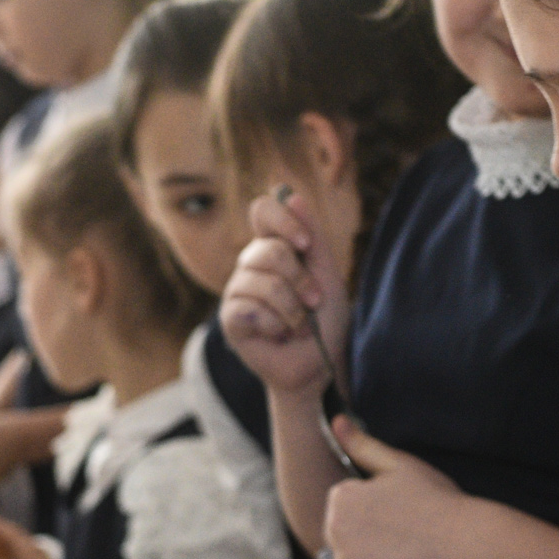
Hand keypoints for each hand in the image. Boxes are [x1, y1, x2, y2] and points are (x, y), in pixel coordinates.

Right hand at [218, 187, 347, 398]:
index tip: (306, 244)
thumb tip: (291, 194)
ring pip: (262, 283)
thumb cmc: (325, 320)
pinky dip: (276, 324)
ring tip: (301, 325)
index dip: (283, 221)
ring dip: (293, 309)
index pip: (263, 211)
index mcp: (275, 246)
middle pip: (267, 250)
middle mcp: (252, 263)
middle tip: (314, 301)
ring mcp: (238, 289)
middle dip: (300, 279)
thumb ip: (312, 235)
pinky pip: (250, 309)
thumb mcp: (327, 274)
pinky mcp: (231, 317)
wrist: (320, 364)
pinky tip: (279, 334)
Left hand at [317, 422, 471, 558]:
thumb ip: (361, 445)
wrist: (461, 538)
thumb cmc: (435, 498)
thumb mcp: (398, 464)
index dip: (371, 511)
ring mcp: (344, 558)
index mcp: (341, 496)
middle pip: (340, 537)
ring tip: (398, 554)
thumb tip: (336, 420)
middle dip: (363, 538)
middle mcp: (333, 527)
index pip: (343, 508)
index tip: (396, 512)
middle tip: (401, 534)